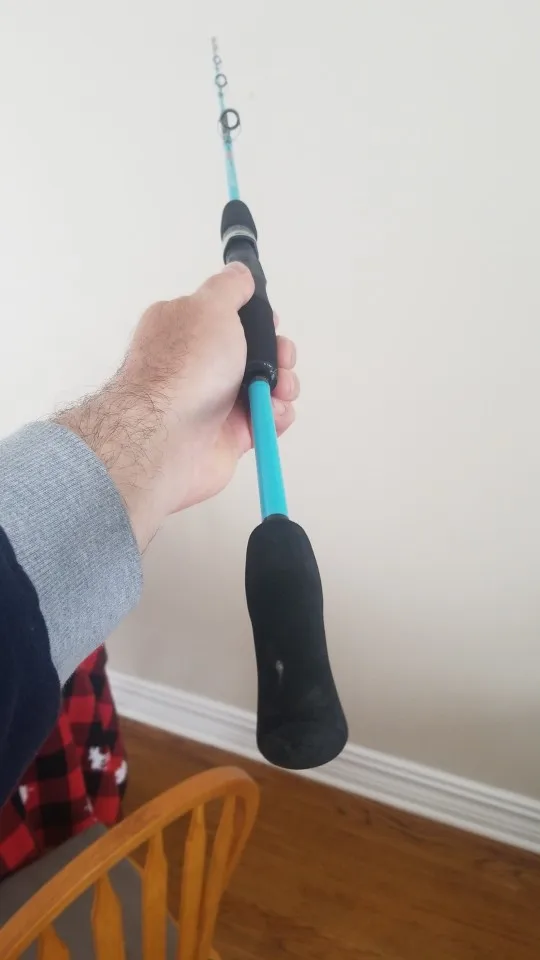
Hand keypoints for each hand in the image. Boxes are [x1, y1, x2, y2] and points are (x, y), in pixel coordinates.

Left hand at [56, 262, 298, 548]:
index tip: (270, 323)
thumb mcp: (209, 307)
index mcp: (185, 328)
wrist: (167, 439)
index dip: (257, 319)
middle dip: (278, 353)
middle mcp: (197, 364)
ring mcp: (213, 401)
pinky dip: (275, 417)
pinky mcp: (228, 435)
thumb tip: (240, 274)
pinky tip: (271, 414)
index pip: (228, 316)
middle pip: (253, 352)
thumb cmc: (185, 368)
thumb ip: (230, 287)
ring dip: (282, 385)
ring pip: (264, 387)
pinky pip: (263, 421)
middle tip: (282, 359)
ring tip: (279, 391)